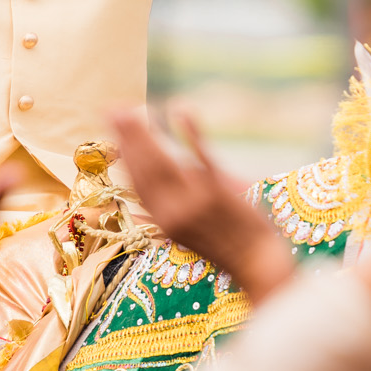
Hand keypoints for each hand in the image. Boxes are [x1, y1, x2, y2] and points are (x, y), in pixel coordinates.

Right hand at [111, 110, 295, 301]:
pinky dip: (190, 132)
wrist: (257, 262)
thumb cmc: (224, 243)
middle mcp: (173, 213)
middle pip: (144, 169)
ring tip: (132, 108)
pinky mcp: (219, 192)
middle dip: (126, 138)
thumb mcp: (183, 232)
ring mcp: (195, 202)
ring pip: (162, 163)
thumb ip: (161, 212)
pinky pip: (201, 156)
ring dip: (144, 134)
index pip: (136, 183)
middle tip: (113, 109)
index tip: (112, 132)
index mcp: (163, 221)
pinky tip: (180, 109)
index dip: (123, 156)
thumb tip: (132, 206)